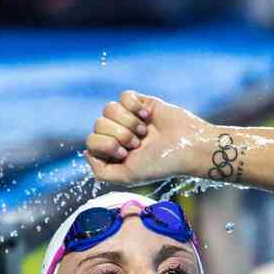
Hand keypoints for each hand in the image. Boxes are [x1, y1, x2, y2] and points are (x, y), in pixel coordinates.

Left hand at [85, 90, 211, 184]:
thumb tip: (86, 152)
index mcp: (112, 154)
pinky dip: (135, 106)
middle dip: (120, 134)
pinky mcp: (140, 103)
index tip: (125, 153)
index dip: (106, 144)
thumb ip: (101, 171)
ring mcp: (128, 118)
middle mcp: (118, 135)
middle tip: (138, 143)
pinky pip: (124, 96)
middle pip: (98, 124)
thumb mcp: (128, 176)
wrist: (188, 146)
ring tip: (144, 131)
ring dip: (128, 121)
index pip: (91, 141)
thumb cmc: (161, 164)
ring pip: (109, 108)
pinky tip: (148, 116)